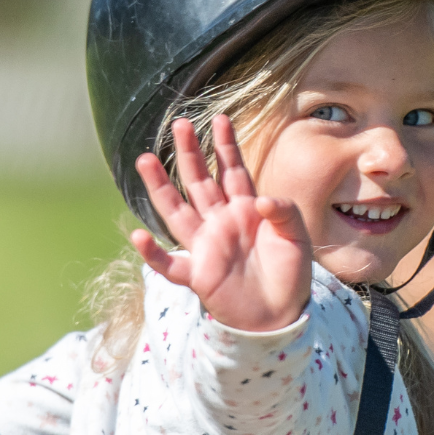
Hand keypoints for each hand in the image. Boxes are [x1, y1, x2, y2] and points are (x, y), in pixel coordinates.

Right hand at [128, 117, 312, 332]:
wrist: (282, 316)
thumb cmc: (291, 274)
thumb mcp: (297, 236)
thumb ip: (284, 211)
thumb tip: (259, 201)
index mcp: (245, 210)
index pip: (232, 170)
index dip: (225, 146)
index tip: (219, 118)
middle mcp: (220, 223)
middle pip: (199, 182)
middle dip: (189, 153)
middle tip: (178, 124)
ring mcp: (206, 247)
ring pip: (177, 212)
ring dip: (160, 188)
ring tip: (145, 160)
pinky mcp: (199, 276)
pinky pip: (170, 265)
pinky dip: (153, 254)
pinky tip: (137, 237)